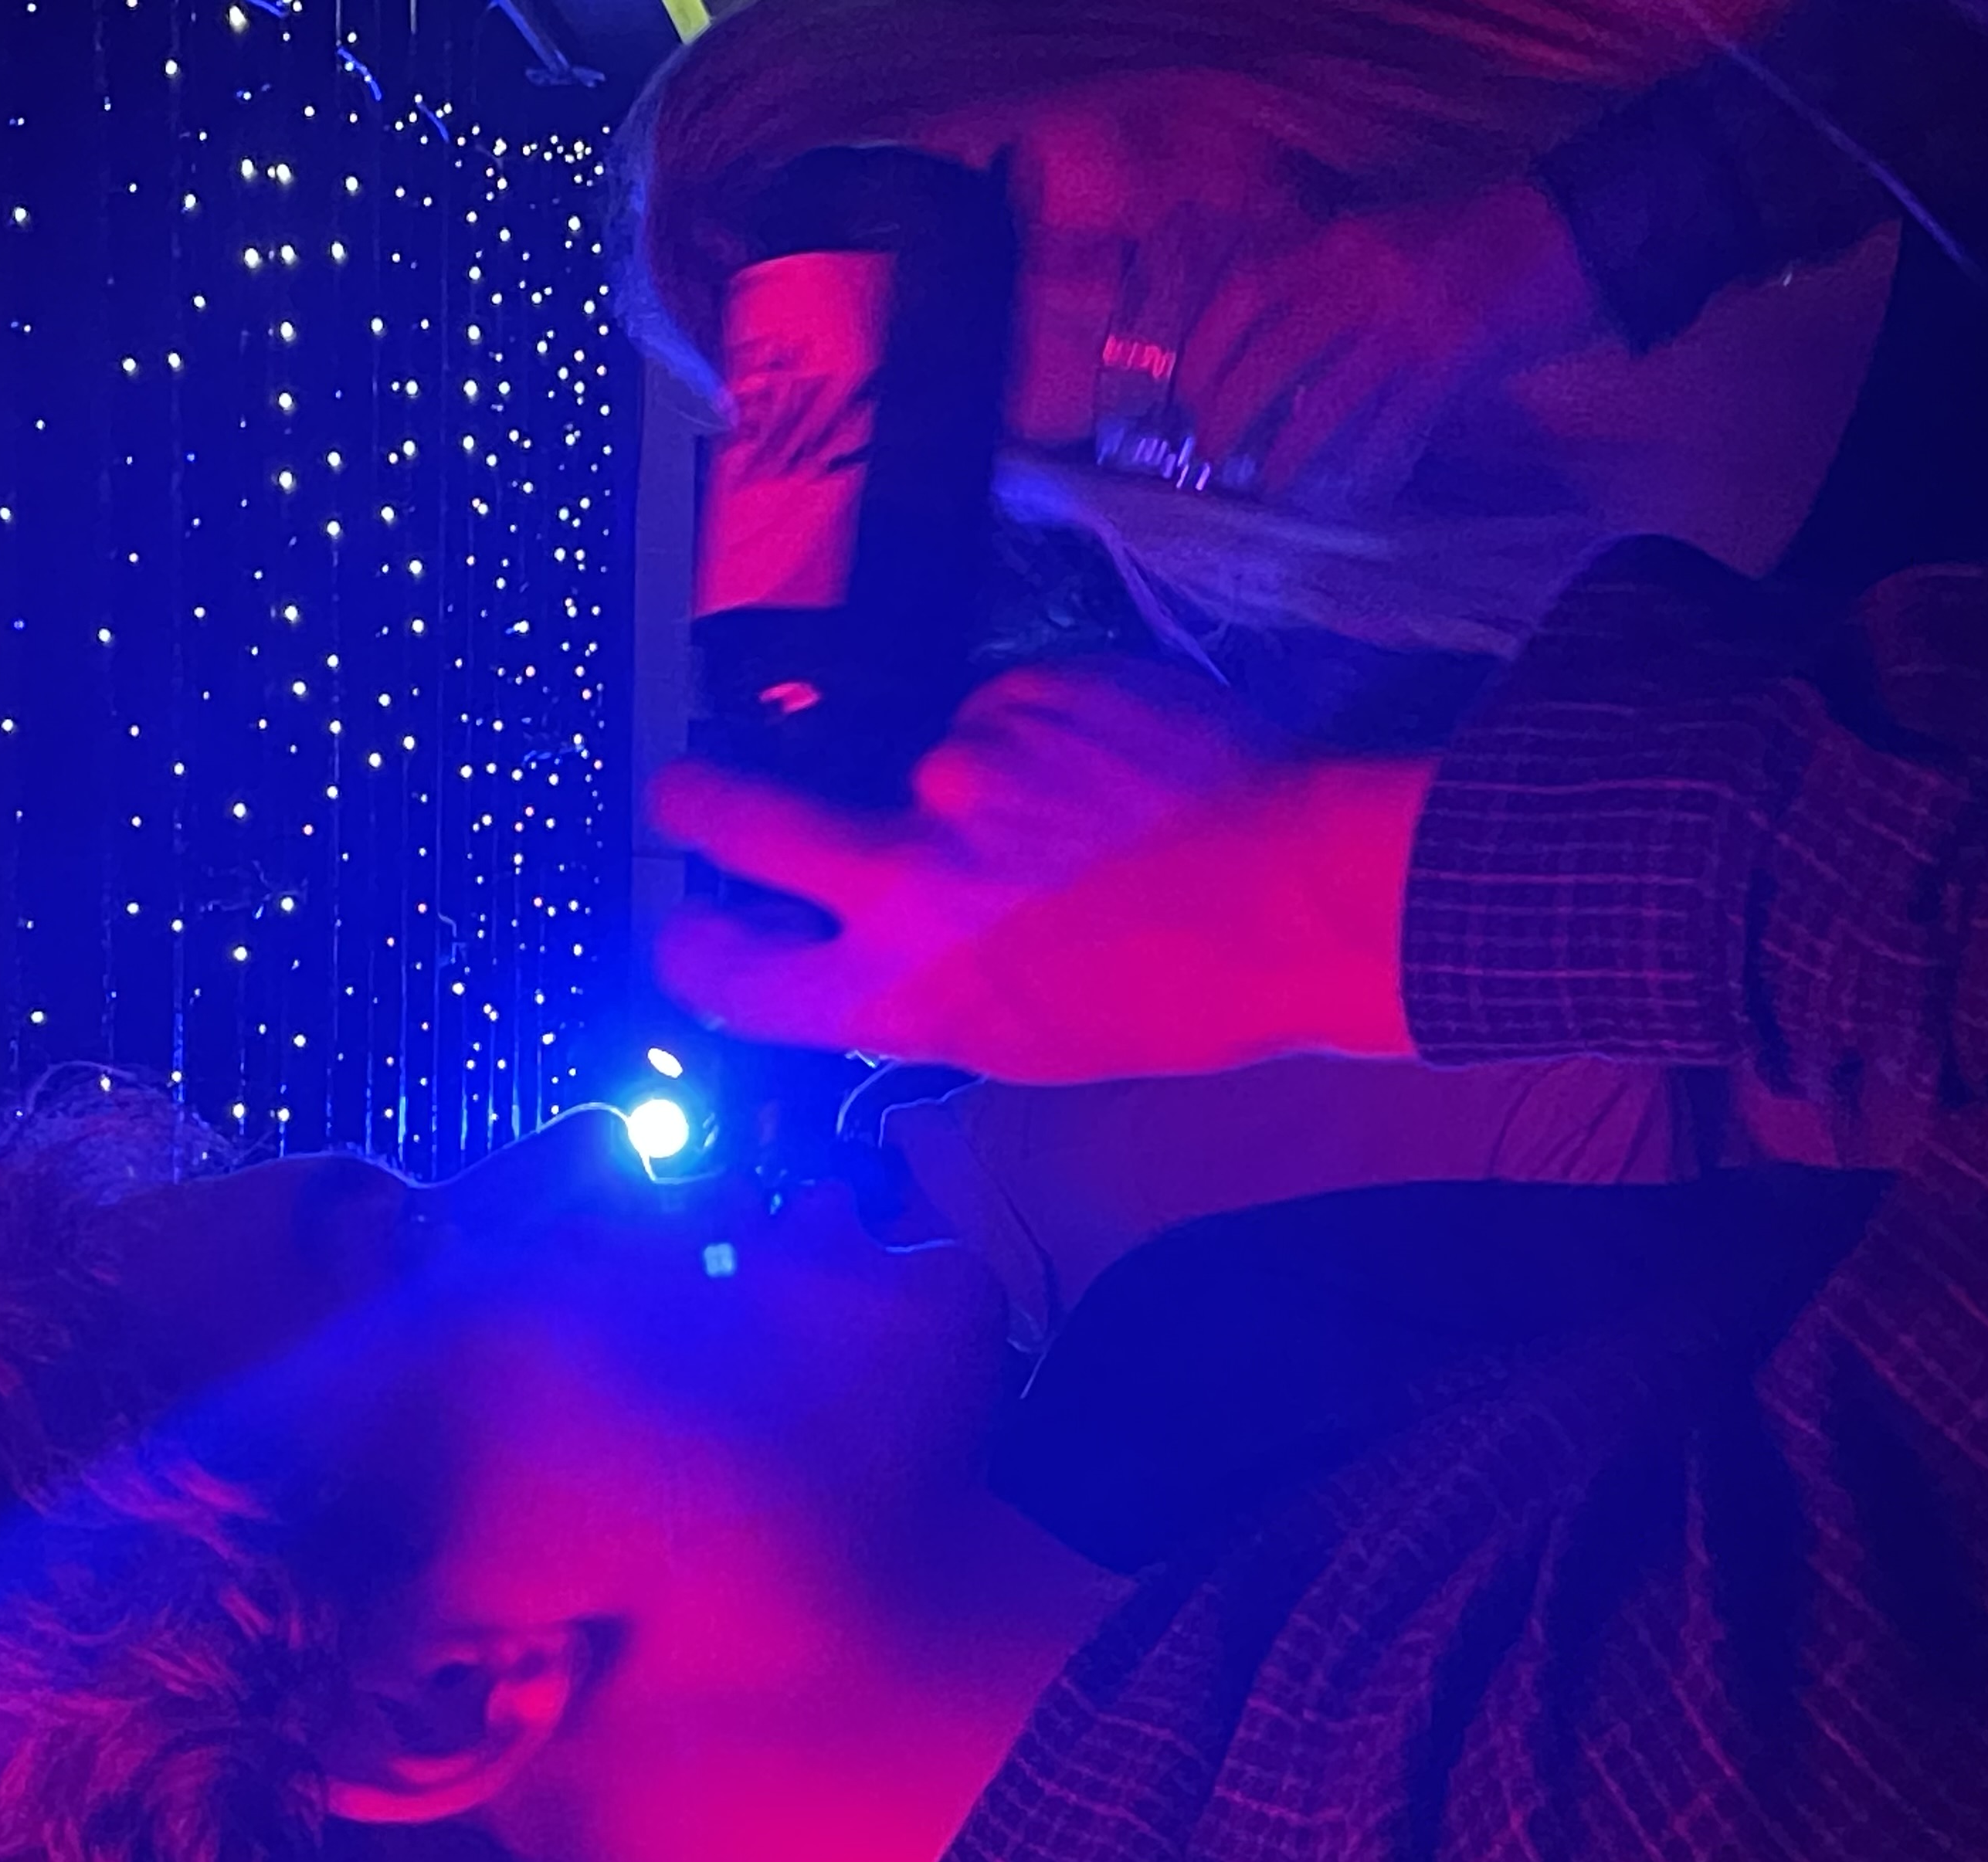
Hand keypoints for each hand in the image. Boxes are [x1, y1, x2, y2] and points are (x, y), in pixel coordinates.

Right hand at [648, 661, 1426, 1086]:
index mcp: (901, 990)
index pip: (737, 975)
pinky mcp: (1028, 695)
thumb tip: (873, 952)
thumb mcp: (1024, 1040)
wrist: (1300, 905)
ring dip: (983, 778)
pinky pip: (1011, 706)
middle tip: (687, 790)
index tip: (688, 932)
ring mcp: (962, 774)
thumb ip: (923, 991)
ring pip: (932, 758)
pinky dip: (1051, 731)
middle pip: (745, 818)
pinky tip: (1115, 776)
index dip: (698, 953)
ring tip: (1082, 822)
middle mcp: (908, 880)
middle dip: (703, 803)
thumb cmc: (1173, 999)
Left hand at [1174, 178, 1603, 508]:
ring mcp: (1405, 325)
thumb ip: (1325, 285)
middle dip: (1227, 418)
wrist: (1572, 226)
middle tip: (1210, 457)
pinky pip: (1389, 435)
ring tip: (1265, 491)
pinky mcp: (1450, 365)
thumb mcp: (1382, 241)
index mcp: (1338, 244)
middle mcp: (1361, 280)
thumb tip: (1267, 357)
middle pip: (1267, 360)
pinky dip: (1362, 475)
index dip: (1204, 351)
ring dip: (1284, 460)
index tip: (1184, 394)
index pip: (1243, 295)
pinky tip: (1346, 499)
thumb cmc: (1471, 241)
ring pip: (1320, 408)